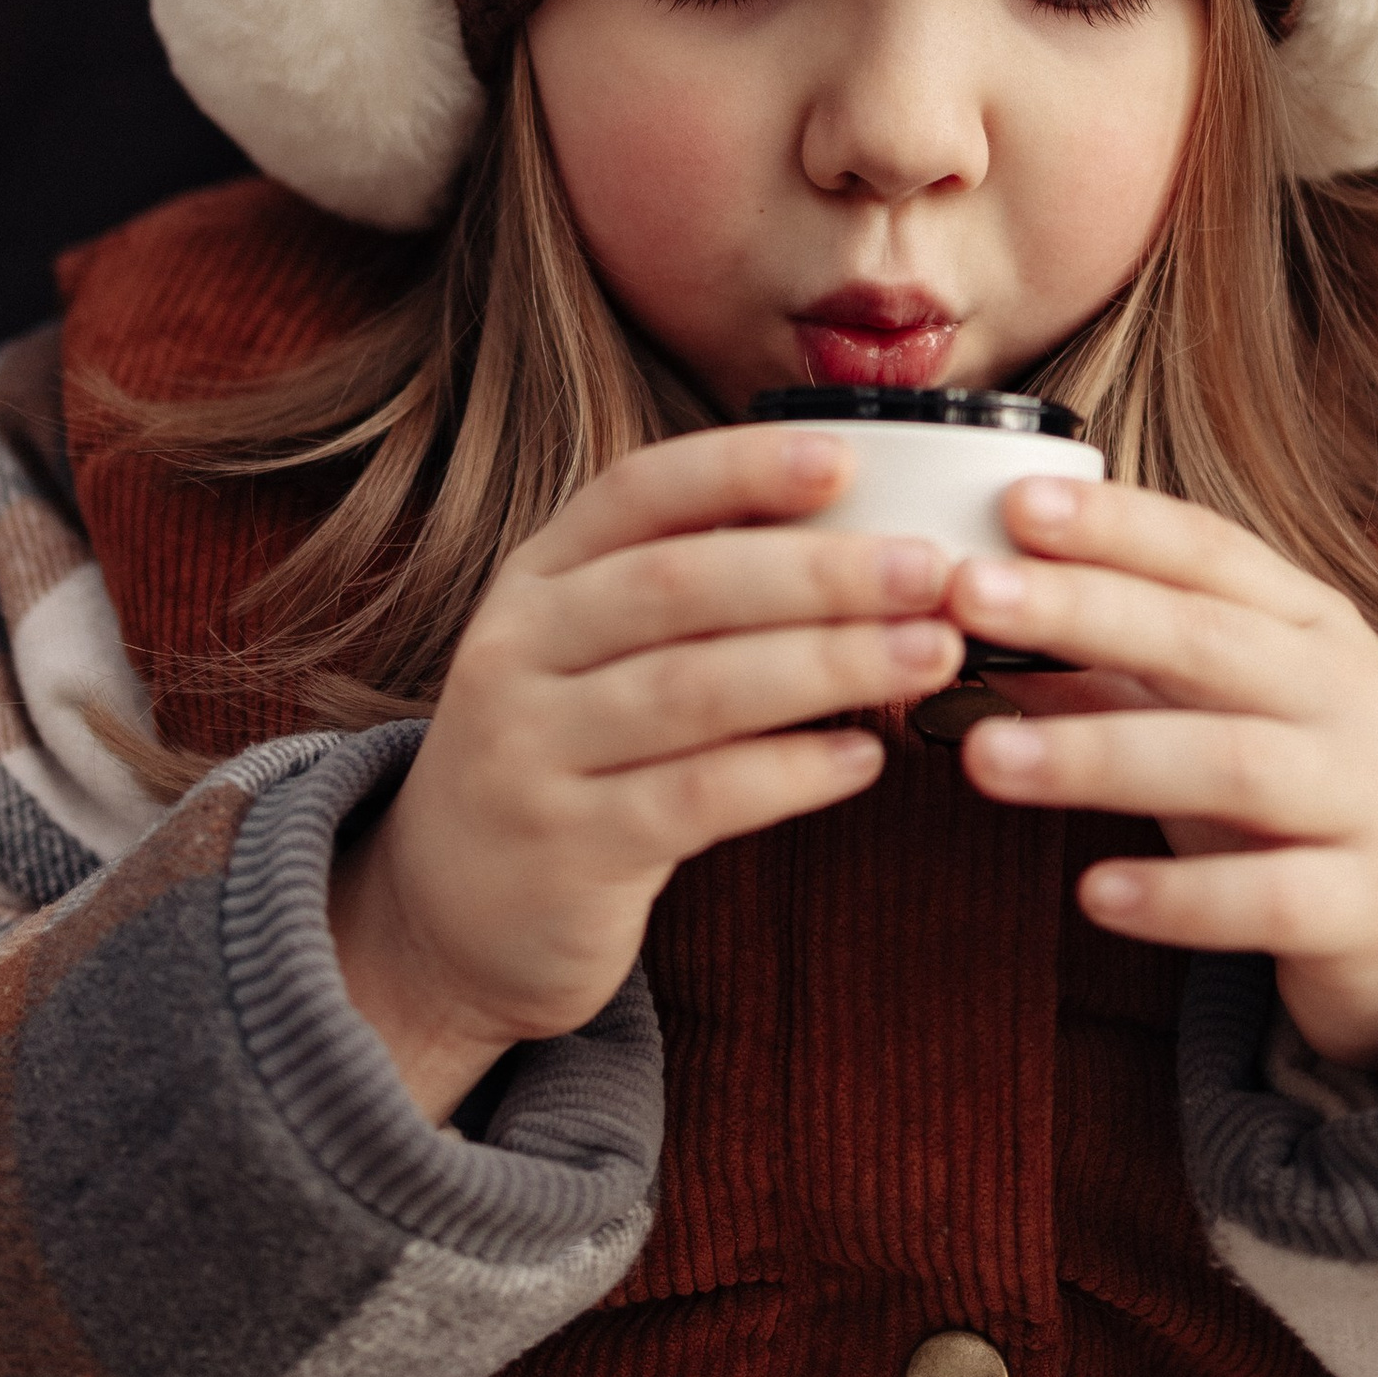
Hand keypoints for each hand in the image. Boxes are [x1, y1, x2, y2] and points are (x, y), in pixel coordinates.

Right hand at [330, 425, 960, 1118]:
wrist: (447, 918)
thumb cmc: (563, 759)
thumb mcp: (585, 654)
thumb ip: (685, 595)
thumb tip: (852, 527)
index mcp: (536, 579)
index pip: (637, 492)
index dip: (740, 468)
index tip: (845, 458)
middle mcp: (518, 649)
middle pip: (678, 586)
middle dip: (817, 571)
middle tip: (929, 569)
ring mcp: (531, 751)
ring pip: (694, 689)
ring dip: (827, 664)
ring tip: (929, 652)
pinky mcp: (567, 849)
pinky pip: (695, 799)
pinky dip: (790, 773)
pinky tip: (864, 759)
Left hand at [949, 478, 1377, 1067]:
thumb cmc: (1298, 783)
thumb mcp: (1217, 708)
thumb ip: (1110, 665)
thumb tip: (974, 618)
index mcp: (1307, 624)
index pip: (1210, 551)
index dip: (1116, 524)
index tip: (1014, 504)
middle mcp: (1342, 694)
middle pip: (1209, 639)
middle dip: (1084, 609)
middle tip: (967, 594)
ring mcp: (1362, 797)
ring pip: (1231, 762)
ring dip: (1098, 755)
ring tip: (983, 757)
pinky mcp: (1361, 904)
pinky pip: (1268, 897)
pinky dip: (1178, 896)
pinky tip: (1092, 894)